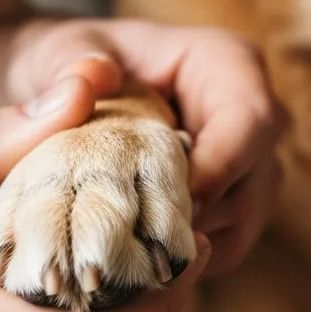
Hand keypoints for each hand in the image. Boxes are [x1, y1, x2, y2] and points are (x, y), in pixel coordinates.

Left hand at [0, 19, 285, 275]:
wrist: (68, 98)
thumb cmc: (72, 64)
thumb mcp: (56, 53)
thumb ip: (62, 70)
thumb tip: (81, 90)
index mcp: (226, 63)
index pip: (251, 120)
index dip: (216, 167)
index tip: (159, 201)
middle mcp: (252, 116)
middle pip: (253, 178)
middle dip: (192, 212)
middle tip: (126, 231)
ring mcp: (251, 166)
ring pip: (244, 219)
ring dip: (183, 240)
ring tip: (119, 238)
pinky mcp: (234, 207)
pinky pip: (225, 247)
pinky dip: (180, 258)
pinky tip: (131, 250)